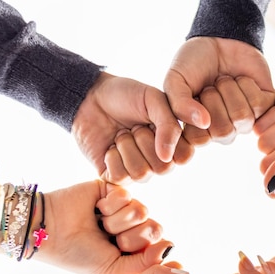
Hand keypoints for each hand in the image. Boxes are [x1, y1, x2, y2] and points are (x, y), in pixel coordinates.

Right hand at [34, 180, 172, 273]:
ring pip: (142, 210)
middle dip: (128, 236)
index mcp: (136, 247)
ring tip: (98, 223)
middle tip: (106, 237)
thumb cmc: (80, 256)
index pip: (158, 243)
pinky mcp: (114, 187)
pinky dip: (109, 205)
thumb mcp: (114, 270)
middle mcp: (133, 226)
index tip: (117, 252)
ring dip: (116, 221)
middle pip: (154, 227)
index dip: (138, 249)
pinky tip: (96, 208)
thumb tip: (171, 246)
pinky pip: (127, 194)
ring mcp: (125, 206)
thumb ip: (145, 263)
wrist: (50, 232)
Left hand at [72, 72, 194, 182]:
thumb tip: (168, 158)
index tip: (155, 121)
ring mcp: (138, 169)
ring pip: (141, 174)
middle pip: (163, 168)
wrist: (90, 98)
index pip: (184, 156)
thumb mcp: (153, 100)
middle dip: (145, 141)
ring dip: (127, 148)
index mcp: (173, 141)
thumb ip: (169, 125)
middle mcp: (158, 159)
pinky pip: (121, 176)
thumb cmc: (125, 96)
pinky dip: (112, 158)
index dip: (170, 140)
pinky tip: (110, 146)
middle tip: (134, 126)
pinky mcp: (116, 176)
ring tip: (121, 134)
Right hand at [164, 37, 274, 152]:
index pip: (199, 140)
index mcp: (199, 131)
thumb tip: (203, 123)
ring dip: (229, 90)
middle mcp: (222, 131)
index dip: (194, 116)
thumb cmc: (193, 63)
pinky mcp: (264, 107)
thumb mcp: (175, 81)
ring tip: (224, 81)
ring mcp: (244, 121)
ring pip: (241, 117)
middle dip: (213, 100)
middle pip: (223, 132)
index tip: (192, 96)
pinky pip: (257, 104)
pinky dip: (246, 84)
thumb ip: (179, 105)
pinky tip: (239, 79)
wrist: (218, 38)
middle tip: (210, 86)